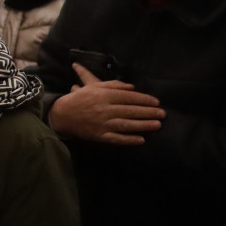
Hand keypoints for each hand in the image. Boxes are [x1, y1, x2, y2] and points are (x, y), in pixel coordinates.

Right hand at [48, 62, 164, 144]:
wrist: (63, 114)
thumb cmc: (81, 98)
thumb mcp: (95, 86)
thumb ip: (114, 85)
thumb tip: (132, 87)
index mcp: (104, 95)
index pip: (128, 97)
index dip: (143, 99)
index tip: (156, 102)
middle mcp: (104, 109)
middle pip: (130, 110)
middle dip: (147, 112)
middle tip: (162, 113)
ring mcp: (102, 124)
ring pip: (126, 124)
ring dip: (143, 125)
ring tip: (157, 125)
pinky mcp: (99, 136)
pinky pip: (116, 139)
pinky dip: (129, 140)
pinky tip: (141, 140)